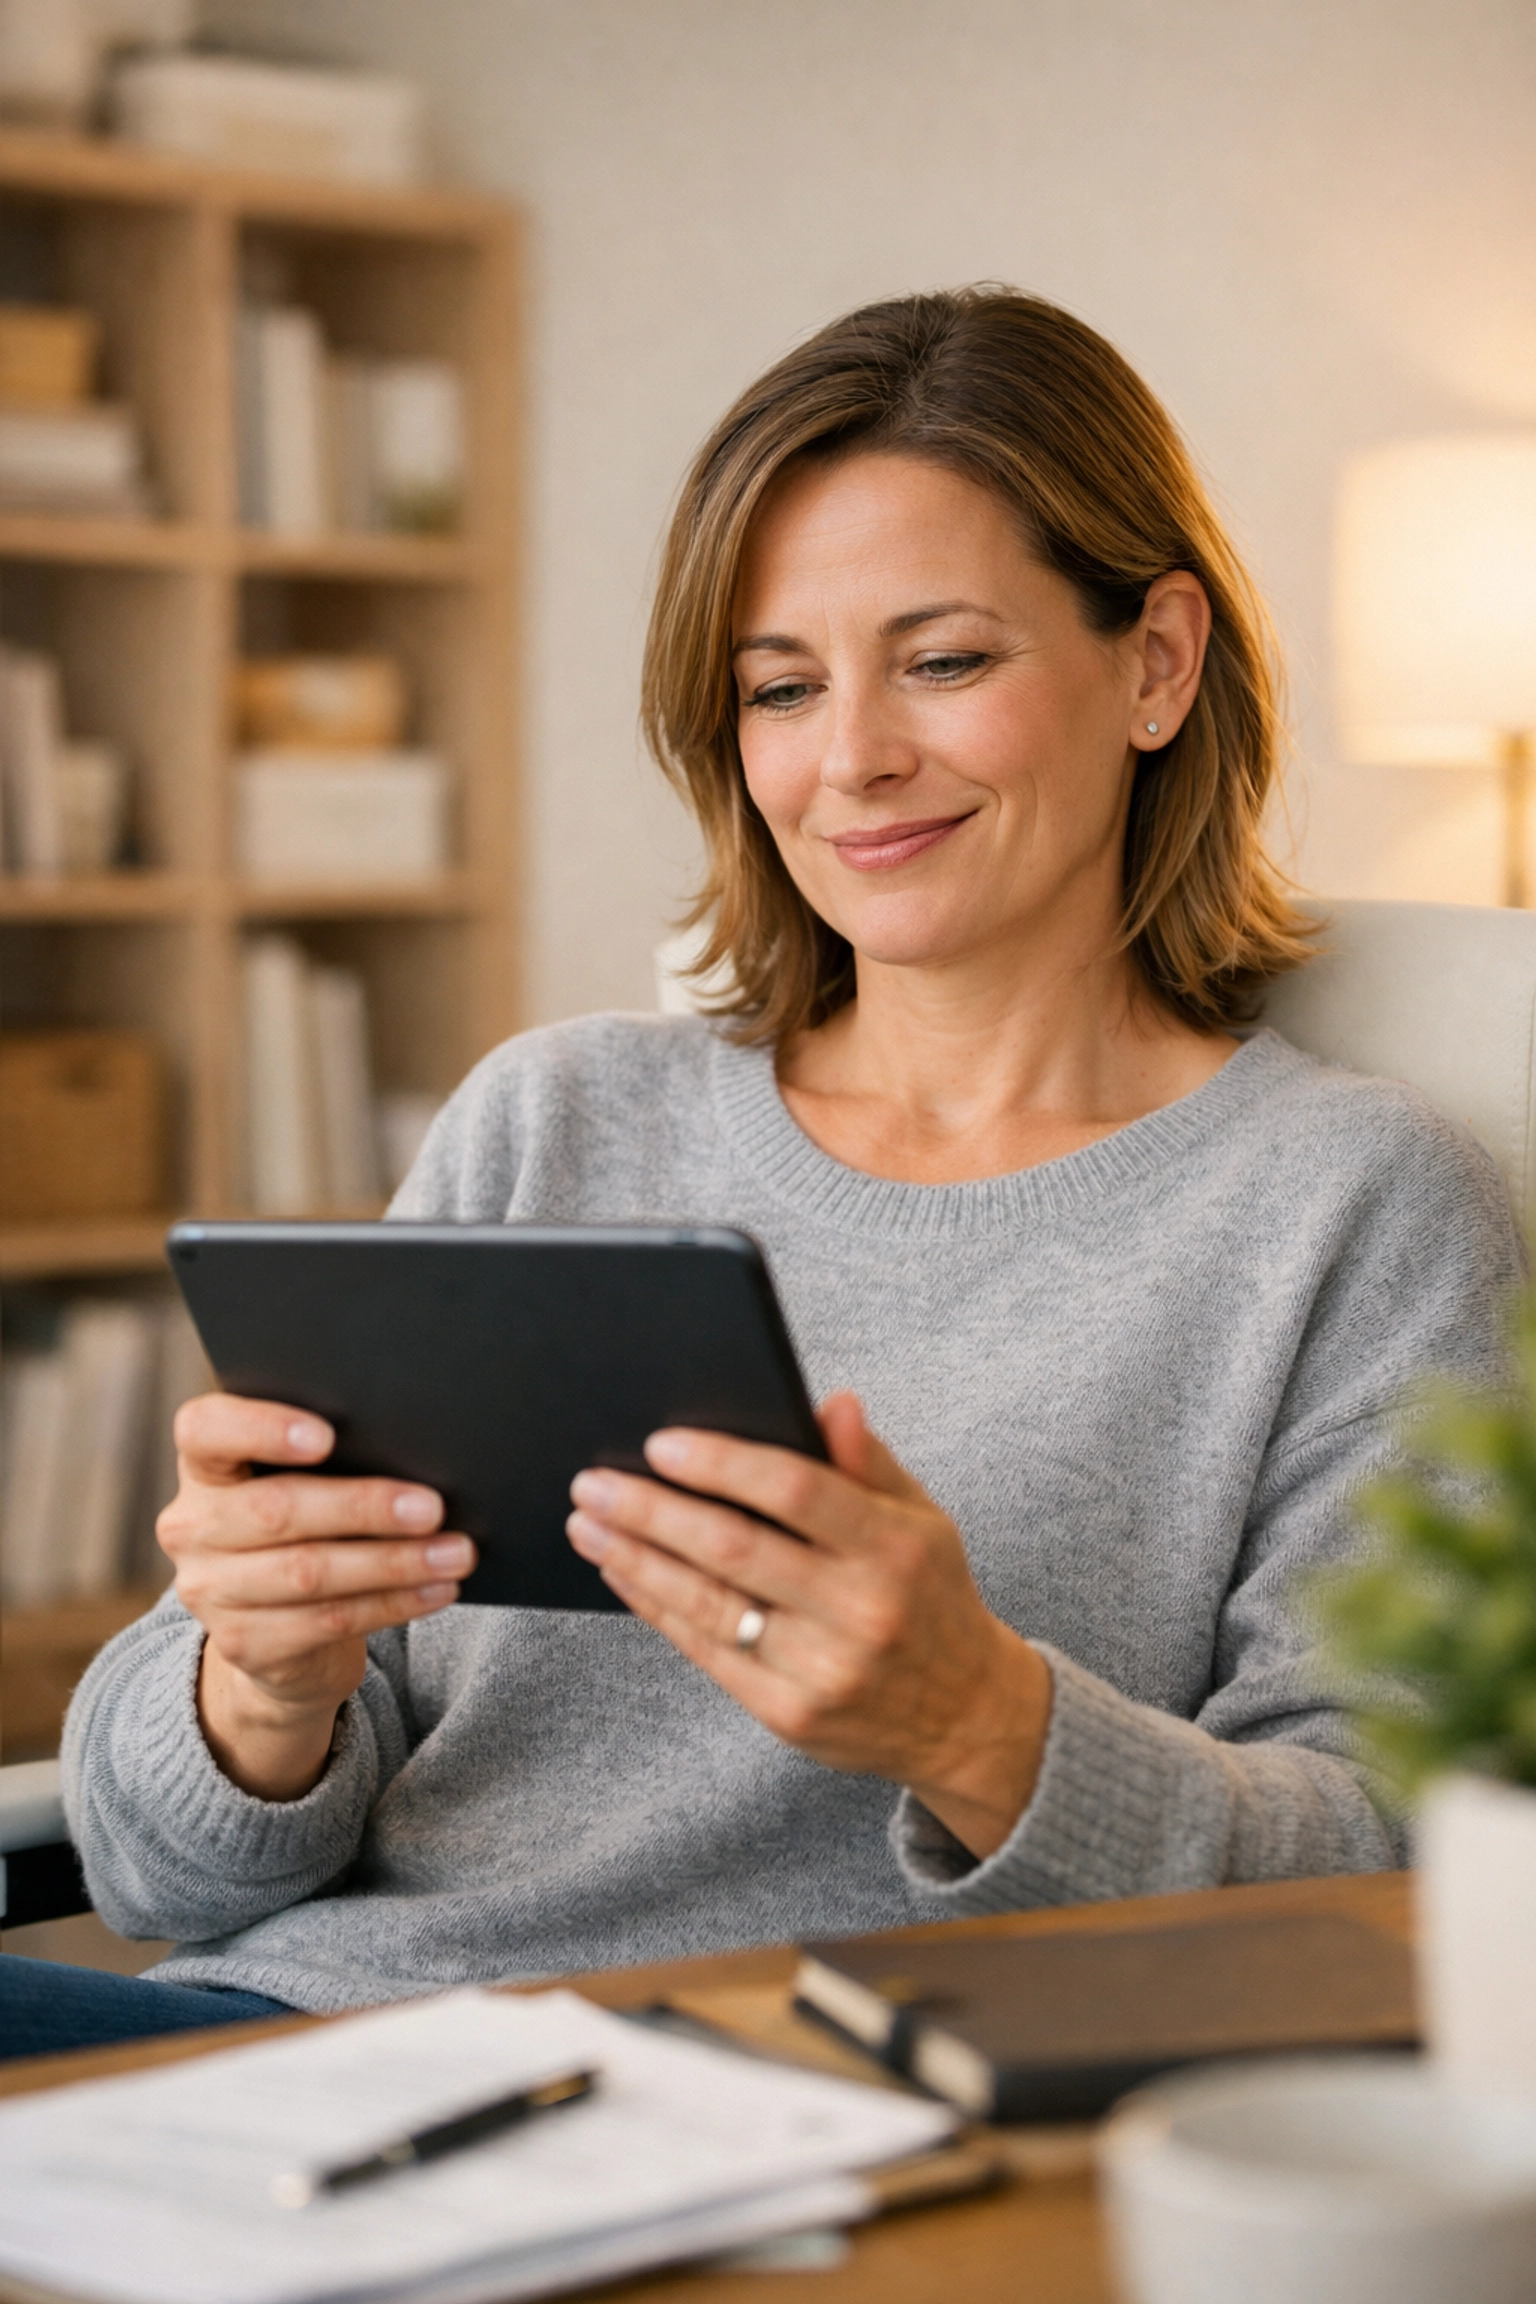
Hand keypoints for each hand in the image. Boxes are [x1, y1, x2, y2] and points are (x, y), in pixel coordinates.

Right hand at [158, 1394, 474, 1800]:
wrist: (280, 1634)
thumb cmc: (307, 1527)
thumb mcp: (304, 1484)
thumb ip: (333, 1460)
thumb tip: (423, 1450)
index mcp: (204, 1466)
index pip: (204, 1430)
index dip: (261, 1428)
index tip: (327, 1435)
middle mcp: (192, 1526)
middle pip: (275, 1510)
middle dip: (364, 1507)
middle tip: (433, 1507)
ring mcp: (210, 1591)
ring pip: (308, 1573)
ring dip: (394, 1562)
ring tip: (456, 1552)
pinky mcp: (243, 1644)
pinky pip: (329, 1620)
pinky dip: (393, 1603)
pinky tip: (438, 1589)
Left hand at [567, 1394, 1051, 1858]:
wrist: (966, 1717)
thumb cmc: (929, 1597)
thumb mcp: (921, 1519)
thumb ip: (869, 1460)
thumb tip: (830, 1402)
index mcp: (895, 1546)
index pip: (797, 1490)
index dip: (723, 1463)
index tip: (661, 1443)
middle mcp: (860, 1609)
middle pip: (735, 1548)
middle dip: (652, 1510)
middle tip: (592, 1481)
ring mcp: (823, 1668)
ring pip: (708, 1603)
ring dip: (636, 1558)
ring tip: (587, 1523)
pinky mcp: (789, 1714)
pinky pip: (706, 1651)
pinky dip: (656, 1606)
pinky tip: (622, 1572)